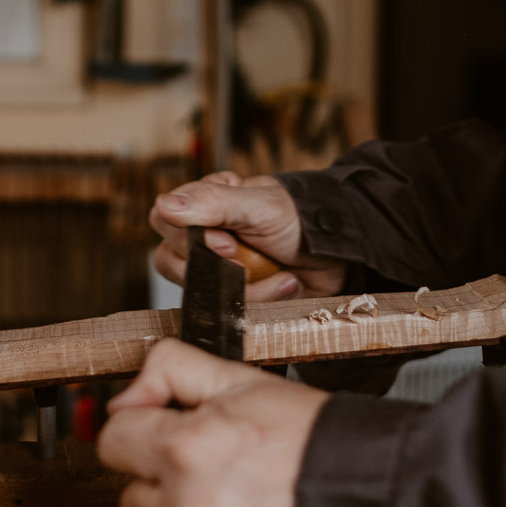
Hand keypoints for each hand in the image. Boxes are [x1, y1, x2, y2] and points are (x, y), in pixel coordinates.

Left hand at [97, 339, 327, 506]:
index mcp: (185, 451)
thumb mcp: (247, 381)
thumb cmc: (327, 444)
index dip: (142, 427)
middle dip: (160, 479)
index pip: (112, 440)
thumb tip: (126, 394)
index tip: (166, 428)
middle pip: (130, 497)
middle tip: (213, 464)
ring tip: (247, 499)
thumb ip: (172, 371)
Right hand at [150, 172, 345, 300]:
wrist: (341, 253)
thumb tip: (164, 204)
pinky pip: (227, 306)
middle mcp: (203, 232)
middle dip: (218, 267)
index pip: (164, 219)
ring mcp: (216, 265)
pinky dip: (261, 299)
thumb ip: (212, 203)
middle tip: (248, 261)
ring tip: (281, 275)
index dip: (189, 238)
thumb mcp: (258, 205)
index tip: (227, 245)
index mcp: (206, 200)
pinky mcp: (234, 292)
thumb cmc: (301, 218)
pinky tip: (285, 284)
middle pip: (174, 259)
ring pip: (200, 288)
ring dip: (246, 288)